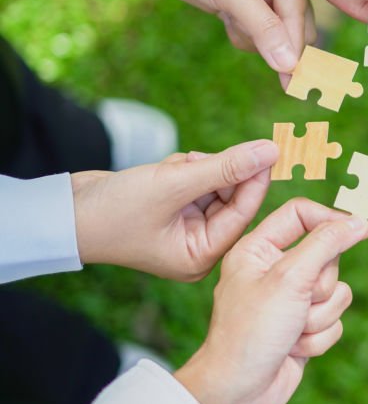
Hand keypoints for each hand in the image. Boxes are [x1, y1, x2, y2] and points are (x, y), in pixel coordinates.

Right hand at [72, 139, 278, 280]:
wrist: (62, 212)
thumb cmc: (114, 211)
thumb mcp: (174, 183)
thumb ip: (226, 166)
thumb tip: (270, 150)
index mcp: (200, 255)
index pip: (243, 212)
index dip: (255, 178)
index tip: (270, 148)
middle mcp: (197, 246)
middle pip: (230, 197)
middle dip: (215, 172)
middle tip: (195, 161)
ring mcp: (184, 227)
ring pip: (213, 183)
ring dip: (195, 168)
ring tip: (169, 170)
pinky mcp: (172, 208)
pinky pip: (195, 180)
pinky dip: (182, 169)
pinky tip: (160, 170)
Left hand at [96, 0, 313, 85]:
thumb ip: (263, 28)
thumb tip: (289, 65)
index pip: (298, 19)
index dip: (293, 49)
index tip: (293, 83)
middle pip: (295, 32)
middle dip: (273, 44)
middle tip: (259, 53)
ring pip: (275, 39)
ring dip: (252, 39)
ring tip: (227, 15)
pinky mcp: (247, 7)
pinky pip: (256, 36)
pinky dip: (240, 34)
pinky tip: (223, 16)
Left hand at [175, 199, 367, 403]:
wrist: (238, 392)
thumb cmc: (251, 331)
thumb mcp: (290, 278)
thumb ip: (327, 243)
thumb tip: (358, 221)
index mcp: (258, 249)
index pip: (301, 213)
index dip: (330, 220)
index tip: (358, 229)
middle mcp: (274, 270)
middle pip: (327, 256)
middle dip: (321, 285)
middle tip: (300, 300)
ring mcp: (290, 300)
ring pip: (336, 291)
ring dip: (320, 315)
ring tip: (292, 330)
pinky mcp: (303, 326)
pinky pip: (334, 320)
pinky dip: (319, 336)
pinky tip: (294, 348)